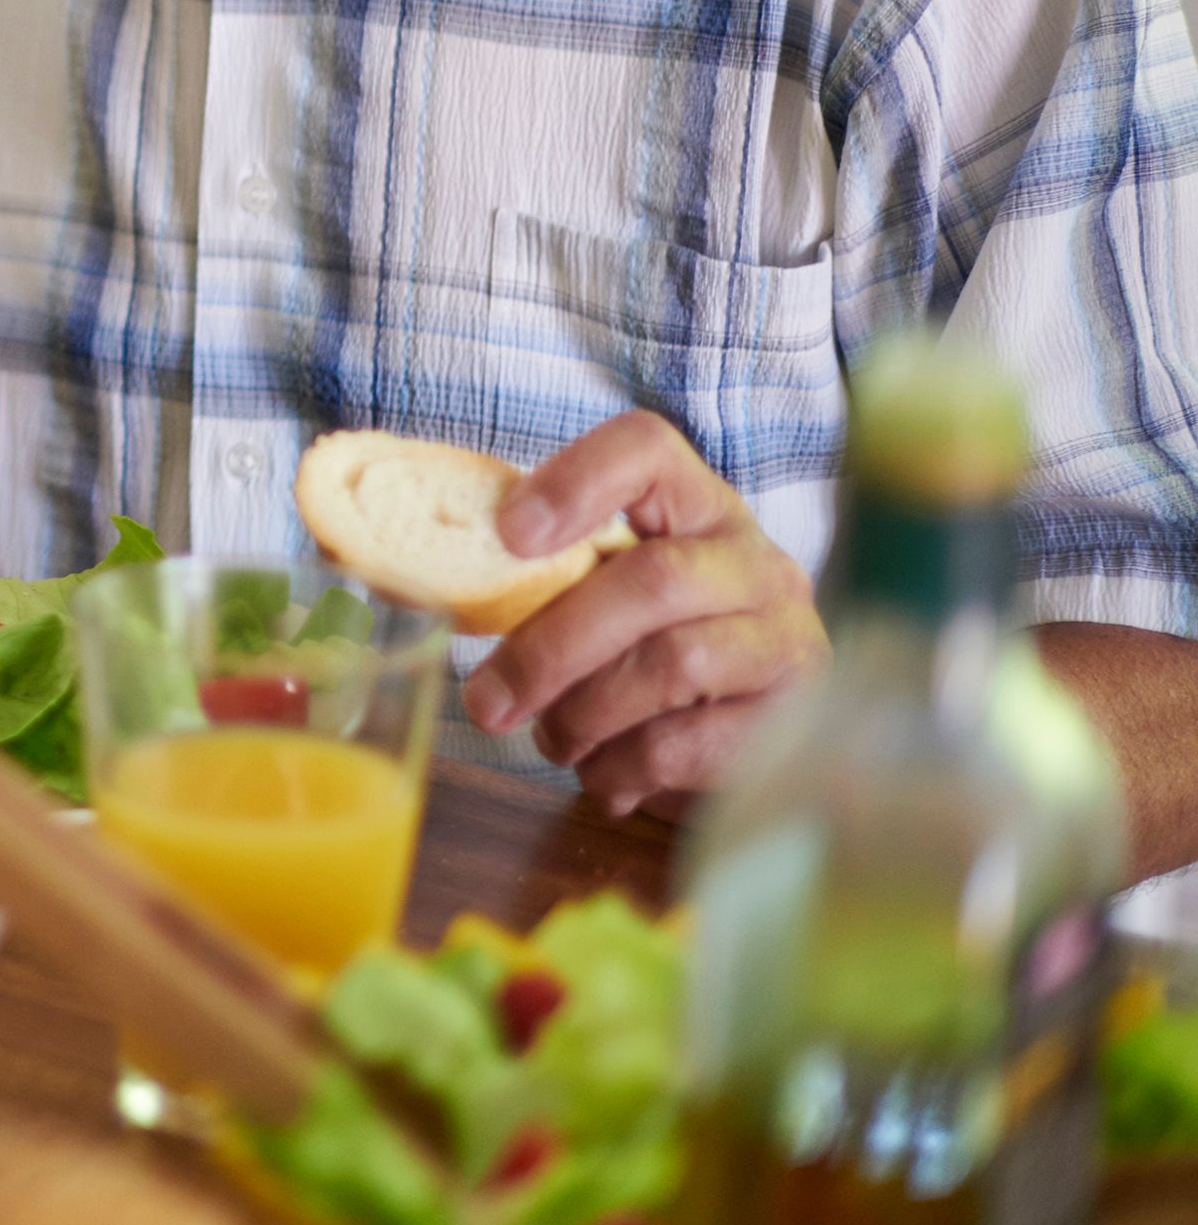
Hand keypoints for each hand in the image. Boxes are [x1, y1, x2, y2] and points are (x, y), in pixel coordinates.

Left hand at [462, 411, 827, 817]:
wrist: (743, 748)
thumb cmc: (646, 655)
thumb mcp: (605, 598)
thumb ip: (549, 580)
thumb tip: (437, 590)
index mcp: (697, 509)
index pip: (648, 450)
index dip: (577, 480)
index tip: (509, 533)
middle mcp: (756, 565)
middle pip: (651, 579)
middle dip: (552, 647)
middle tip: (486, 703)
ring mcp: (787, 641)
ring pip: (671, 666)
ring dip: (583, 715)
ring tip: (552, 739)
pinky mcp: (789, 724)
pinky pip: (685, 745)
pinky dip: (619, 767)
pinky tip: (602, 774)